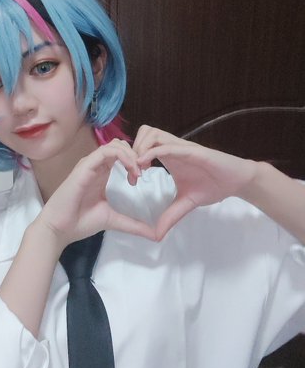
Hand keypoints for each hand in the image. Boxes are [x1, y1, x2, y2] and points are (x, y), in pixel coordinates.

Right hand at [37, 139, 155, 247]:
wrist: (59, 229)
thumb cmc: (80, 222)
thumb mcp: (113, 220)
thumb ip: (133, 224)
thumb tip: (155, 235)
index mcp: (101, 174)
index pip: (120, 155)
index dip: (136, 161)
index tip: (142, 178)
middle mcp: (95, 166)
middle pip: (119, 145)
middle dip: (136, 154)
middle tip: (144, 171)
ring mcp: (89, 164)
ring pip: (114, 145)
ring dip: (131, 155)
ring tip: (138, 172)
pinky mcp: (84, 167)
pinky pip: (105, 152)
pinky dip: (122, 157)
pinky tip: (130, 171)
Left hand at [133, 125, 257, 239]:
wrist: (237, 181)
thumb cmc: (213, 186)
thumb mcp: (186, 203)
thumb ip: (171, 216)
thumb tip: (157, 235)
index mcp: (169, 157)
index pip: (143, 146)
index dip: (131, 160)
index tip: (130, 181)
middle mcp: (173, 148)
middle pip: (144, 132)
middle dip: (132, 150)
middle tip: (132, 171)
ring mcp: (182, 148)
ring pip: (152, 133)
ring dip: (140, 148)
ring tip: (139, 169)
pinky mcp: (193, 151)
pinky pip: (169, 146)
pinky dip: (153, 153)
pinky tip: (146, 165)